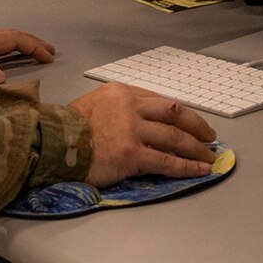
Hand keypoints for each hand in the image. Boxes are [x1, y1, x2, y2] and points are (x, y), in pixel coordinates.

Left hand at [0, 28, 54, 82]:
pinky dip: (10, 47)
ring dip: (23, 44)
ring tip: (36, 53)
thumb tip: (2, 77)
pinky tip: (10, 55)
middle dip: (34, 42)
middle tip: (51, 52)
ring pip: (5, 37)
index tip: (49, 57)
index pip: (14, 39)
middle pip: (13, 35)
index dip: (34, 46)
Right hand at [67, 83, 218, 186]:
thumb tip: (141, 123)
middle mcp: (130, 106)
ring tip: (208, 157)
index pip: (160, 100)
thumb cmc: (68, 129)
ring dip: (196, 148)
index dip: (180, 114)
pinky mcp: (131, 153)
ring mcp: (132, 130)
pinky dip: (186, 166)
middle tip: (209, 137)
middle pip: (174, 114)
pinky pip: (166, 161)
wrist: (52, 145)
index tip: (191, 123)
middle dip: (196, 126)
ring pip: (175, 137)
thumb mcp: (94, 105)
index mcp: (121, 92)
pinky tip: (199, 170)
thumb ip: (118, 109)